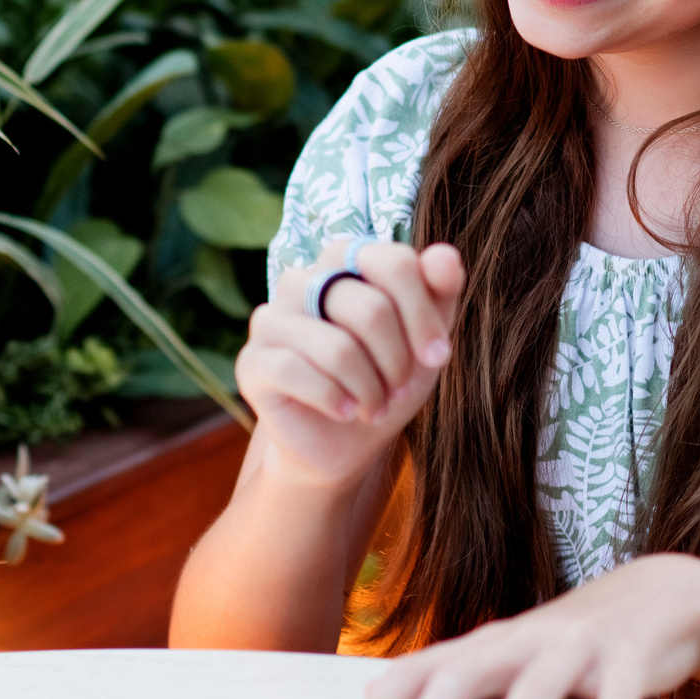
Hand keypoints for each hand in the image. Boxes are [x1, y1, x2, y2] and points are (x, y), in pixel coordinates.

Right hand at [235, 238, 465, 490]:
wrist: (346, 443)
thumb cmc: (387, 380)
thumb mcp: (424, 338)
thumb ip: (439, 292)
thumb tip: (447, 255)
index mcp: (343, 261)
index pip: (392, 263)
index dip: (423, 314)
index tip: (438, 356)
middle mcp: (301, 281)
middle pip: (370, 309)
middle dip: (397, 360)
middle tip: (399, 388)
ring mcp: (270, 320)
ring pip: (337, 348)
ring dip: (370, 388)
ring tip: (375, 406)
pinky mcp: (252, 363)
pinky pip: (298, 374)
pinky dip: (335, 401)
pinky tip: (345, 412)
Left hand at [333, 554, 699, 698]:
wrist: (661, 595)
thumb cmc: (570, 639)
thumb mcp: (503, 653)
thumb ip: (444, 674)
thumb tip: (374, 692)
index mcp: (490, 645)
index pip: (421, 671)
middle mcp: (525, 640)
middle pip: (466, 674)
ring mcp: (577, 644)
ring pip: (537, 685)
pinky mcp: (629, 654)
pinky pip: (619, 694)